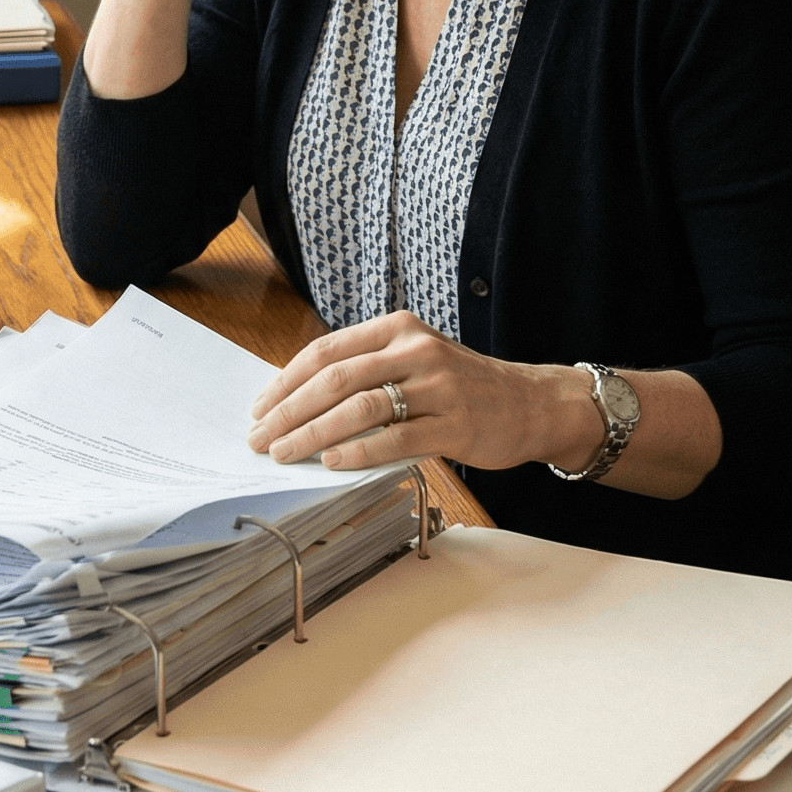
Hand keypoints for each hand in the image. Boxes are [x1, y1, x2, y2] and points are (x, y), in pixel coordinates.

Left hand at [247, 312, 599, 475]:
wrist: (531, 403)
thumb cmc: (462, 386)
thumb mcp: (414, 359)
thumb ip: (367, 370)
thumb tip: (298, 400)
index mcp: (398, 329)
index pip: (327, 351)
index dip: (286, 381)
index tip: (260, 408)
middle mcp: (416, 351)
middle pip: (335, 379)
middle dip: (289, 411)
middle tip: (260, 438)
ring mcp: (438, 387)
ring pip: (359, 409)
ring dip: (313, 434)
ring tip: (286, 453)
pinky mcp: (455, 425)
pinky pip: (395, 440)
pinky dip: (358, 452)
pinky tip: (332, 463)